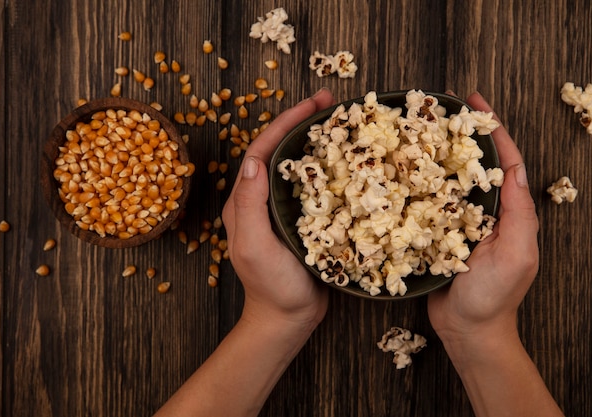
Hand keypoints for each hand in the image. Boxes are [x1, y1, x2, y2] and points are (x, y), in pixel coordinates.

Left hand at [222, 88, 334, 329]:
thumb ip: (249, 206)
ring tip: (341, 121)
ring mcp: (282, 208)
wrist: (288, 318)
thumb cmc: (271, 286)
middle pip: (280, 150)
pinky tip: (347, 159)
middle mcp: (261, 199)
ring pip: (297, 164)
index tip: (312, 104)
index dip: (285, 123)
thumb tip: (253, 162)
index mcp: (244, 201)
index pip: (263, 151)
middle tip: (331, 102)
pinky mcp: (302, 219)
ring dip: (316, 140)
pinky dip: (328, 167)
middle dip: (302, 122)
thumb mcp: (254, 246)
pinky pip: (313, 185)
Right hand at [428, 91, 539, 344]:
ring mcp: (457, 222)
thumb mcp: (516, 254)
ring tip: (416, 131)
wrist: (468, 331)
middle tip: (439, 108)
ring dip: (434, 155)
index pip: (503, 161)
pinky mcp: (435, 235)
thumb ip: (518, 213)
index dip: (491, 128)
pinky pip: (426, 204)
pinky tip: (399, 173)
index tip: (474, 100)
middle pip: (473, 164)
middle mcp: (483, 212)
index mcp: (507, 211)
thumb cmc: (494, 297)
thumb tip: (516, 170)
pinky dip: (415, 185)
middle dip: (459, 134)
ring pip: (447, 180)